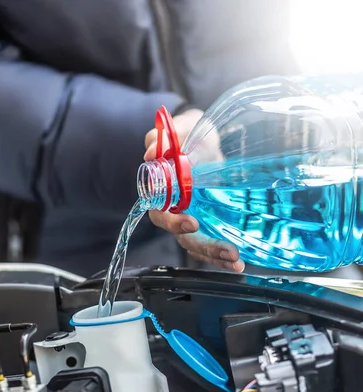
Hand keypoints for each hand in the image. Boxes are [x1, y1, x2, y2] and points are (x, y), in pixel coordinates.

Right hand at [144, 109, 244, 272]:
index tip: (191, 222)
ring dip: (216, 256)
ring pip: (198, 246)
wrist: (208, 140)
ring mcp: (193, 218)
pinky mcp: (209, 222)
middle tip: (229, 251)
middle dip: (206, 247)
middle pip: (184, 237)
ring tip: (237, 262)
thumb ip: (169, 135)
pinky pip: (212, 244)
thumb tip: (152, 150)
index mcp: (164, 192)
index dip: (173, 221)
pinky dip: (223, 256)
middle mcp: (177, 210)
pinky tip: (239, 263)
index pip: (161, 213)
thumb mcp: (184, 127)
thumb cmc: (193, 135)